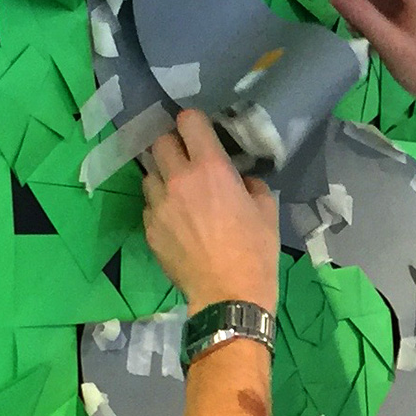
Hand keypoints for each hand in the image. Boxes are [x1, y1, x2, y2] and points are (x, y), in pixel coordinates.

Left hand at [142, 109, 280, 311]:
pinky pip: (149, 205)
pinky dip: (159, 206)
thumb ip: (250, 185)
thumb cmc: (255, 251)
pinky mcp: (149, 228)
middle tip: (186, 159)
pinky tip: (174, 220)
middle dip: (172, 145)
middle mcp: (179, 180)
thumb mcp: (266, 210)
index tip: (200, 132)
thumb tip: (239, 181)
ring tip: (176, 190)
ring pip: (149, 173)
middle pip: (159, 142)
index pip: (188, 121)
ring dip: (162, 175)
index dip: (193, 122)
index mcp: (211, 168)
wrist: (228, 294)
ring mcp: (159, 205)